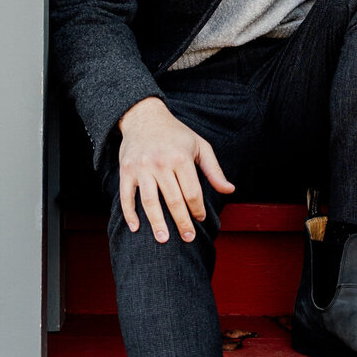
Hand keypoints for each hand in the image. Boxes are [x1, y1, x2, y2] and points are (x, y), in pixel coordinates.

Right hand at [117, 96, 233, 242]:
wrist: (144, 116)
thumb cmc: (176, 133)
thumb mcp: (199, 145)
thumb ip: (214, 170)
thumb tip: (230, 190)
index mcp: (181, 157)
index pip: (192, 192)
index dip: (198, 209)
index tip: (200, 219)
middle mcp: (161, 163)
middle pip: (173, 200)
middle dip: (182, 222)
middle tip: (188, 238)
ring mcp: (142, 167)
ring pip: (150, 201)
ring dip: (157, 223)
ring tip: (163, 239)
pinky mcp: (126, 170)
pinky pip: (126, 196)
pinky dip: (129, 213)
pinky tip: (135, 228)